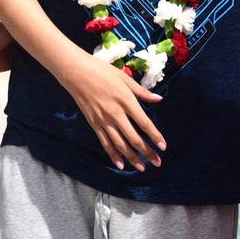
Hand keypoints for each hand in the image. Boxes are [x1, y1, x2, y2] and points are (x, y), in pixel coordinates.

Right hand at [60, 53, 165, 170]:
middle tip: (157, 163)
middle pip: (134, 138)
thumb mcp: (124, 77)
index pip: (144, 123)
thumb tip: (159, 99)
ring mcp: (103, 120)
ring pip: (120, 144)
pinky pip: (105, 143)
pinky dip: (113, 155)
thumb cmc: (101, 71)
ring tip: (142, 167)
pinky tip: (121, 164)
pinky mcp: (93, 124)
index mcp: (125, 100)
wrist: (76, 72)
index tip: (163, 147)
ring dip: (132, 157)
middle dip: (147, 152)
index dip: (155, 136)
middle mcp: (115, 114)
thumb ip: (142, 92)